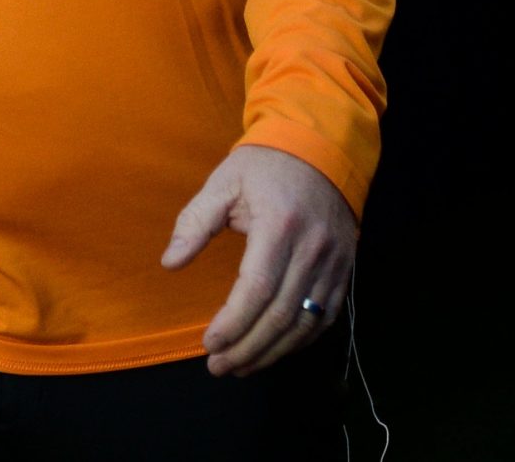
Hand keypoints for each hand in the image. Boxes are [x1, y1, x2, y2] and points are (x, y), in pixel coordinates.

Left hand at [162, 144, 357, 377]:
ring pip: (305, 324)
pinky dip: (300, 341)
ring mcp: (333, 262)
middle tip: (218, 366)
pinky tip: (274, 350)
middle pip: (282, 315)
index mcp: (279, 225)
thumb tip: (170, 263)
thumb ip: (194, 222)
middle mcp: (311, 248)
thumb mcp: (223, 182)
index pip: (257, 288)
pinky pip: (326, 317)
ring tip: (240, 367)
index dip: (233, 323)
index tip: (209, 343)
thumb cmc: (264, 166)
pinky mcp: (344, 269)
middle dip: (247, 347)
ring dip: (272, 352)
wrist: (320, 148)